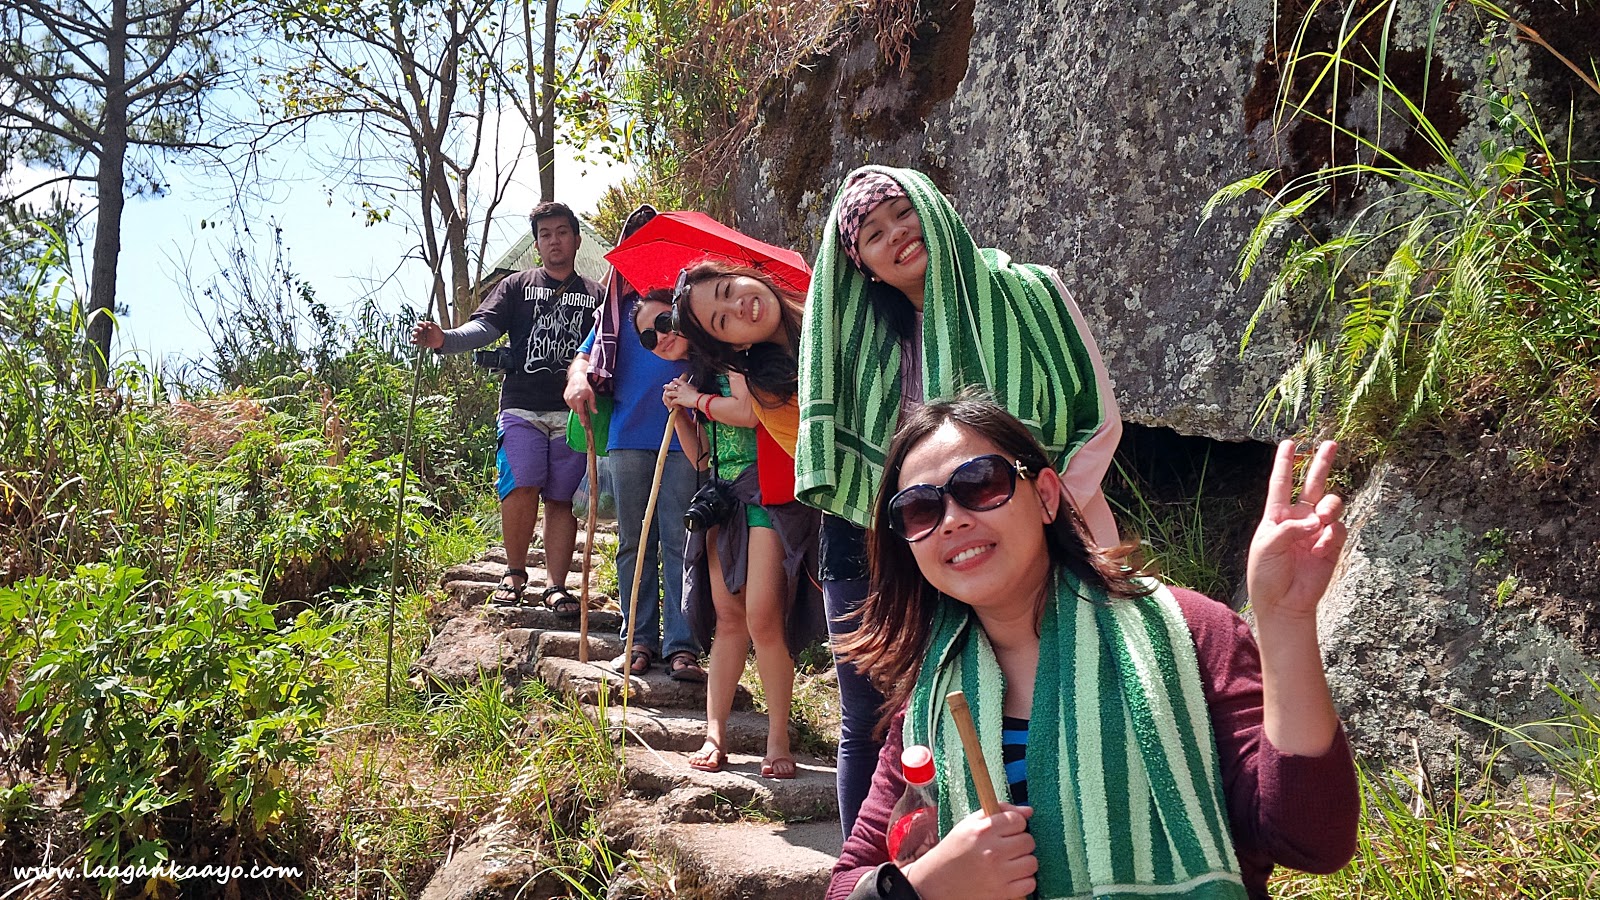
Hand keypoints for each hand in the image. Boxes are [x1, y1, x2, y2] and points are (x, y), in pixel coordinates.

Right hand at [410, 320, 442, 348]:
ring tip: (417, 335)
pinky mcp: (420, 341)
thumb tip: (426, 322)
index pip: (419, 323)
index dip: (420, 323)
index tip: (424, 325)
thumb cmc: (438, 332)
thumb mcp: (436, 326)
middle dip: (417, 328)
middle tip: (421, 330)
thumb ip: (431, 324)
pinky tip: (413, 341)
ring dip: (414, 334)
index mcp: (423, 326)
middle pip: (415, 328)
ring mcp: (420, 336)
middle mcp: (420, 330)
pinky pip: (414, 341)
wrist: (440, 340)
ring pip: (414, 334)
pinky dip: (413, 341)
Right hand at [564, 370, 595, 425]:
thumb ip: (593, 404)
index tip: (583, 424)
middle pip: (576, 410)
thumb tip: (595, 412)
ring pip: (572, 407)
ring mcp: (567, 398)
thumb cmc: (585, 385)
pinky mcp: (565, 397)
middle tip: (583, 403)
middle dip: (580, 409)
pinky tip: (575, 397)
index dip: (582, 419)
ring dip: (576, 406)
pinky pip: (569, 404)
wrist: (577, 377)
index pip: (581, 412)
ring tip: (579, 399)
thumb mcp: (591, 395)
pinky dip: (572, 403)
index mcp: (579, 399)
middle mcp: (572, 399)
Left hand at [661, 374, 701, 410]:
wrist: (698, 399)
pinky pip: (673, 401)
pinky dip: (672, 403)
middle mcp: (681, 388)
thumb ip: (693, 388)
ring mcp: (679, 394)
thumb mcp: (696, 388)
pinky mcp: (678, 400)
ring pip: (671, 393)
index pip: (679, 381)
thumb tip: (694, 389)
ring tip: (666, 394)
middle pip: (672, 386)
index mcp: (686, 385)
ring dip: (668, 394)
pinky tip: (671, 404)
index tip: (673, 379)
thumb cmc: (699, 394)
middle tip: (664, 386)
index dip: (676, 380)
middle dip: (668, 386)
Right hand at [901, 805, 1036, 899]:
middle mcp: (992, 851)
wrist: (936, 883)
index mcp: (983, 830)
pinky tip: (1010, 877)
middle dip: (1020, 843)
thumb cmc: (954, 850)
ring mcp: (998, 874)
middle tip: (1006, 848)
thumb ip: (999, 811)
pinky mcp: (1002, 893)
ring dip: (1023, 862)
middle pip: (1028, 841)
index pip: (1018, 820)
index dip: (1015, 825)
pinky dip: (1023, 880)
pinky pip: (1030, 883)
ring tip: (1009, 863)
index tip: (1007, 831)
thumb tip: (1029, 811)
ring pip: (1032, 862)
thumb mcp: (969, 824)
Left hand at [1247, 440, 1346, 622]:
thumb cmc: (1266, 574)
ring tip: (1323, 517)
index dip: (1284, 463)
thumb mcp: (1268, 546)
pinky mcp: (1331, 546)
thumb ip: (1290, 528)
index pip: (1281, 484)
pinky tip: (1321, 547)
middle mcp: (1298, 519)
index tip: (1289, 442)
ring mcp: (1316, 531)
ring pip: (1330, 504)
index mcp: (1276, 516)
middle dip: (1321, 464)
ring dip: (1329, 506)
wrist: (1283, 603)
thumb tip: (1317, 520)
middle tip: (1331, 443)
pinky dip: (1331, 534)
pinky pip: (1338, 530)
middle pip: (1312, 485)